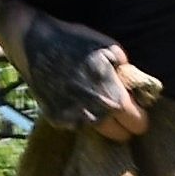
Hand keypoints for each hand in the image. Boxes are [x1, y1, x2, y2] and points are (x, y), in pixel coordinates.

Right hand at [16, 9, 150, 138]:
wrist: (34, 42)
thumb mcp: (111, 48)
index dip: (140, 117)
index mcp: (112, 98)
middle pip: (120, 135)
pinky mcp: (55, 119)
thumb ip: (127, 72)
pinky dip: (79, 116)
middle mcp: (93, 115)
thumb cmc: (75, 41)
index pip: (138, 124)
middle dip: (123, 123)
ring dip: (101, 121)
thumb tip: (135, 87)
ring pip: (98, 131)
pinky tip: (74, 97)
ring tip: (94, 100)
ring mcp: (72, 119)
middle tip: (118, 109)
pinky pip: (76, 124)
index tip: (137, 110)